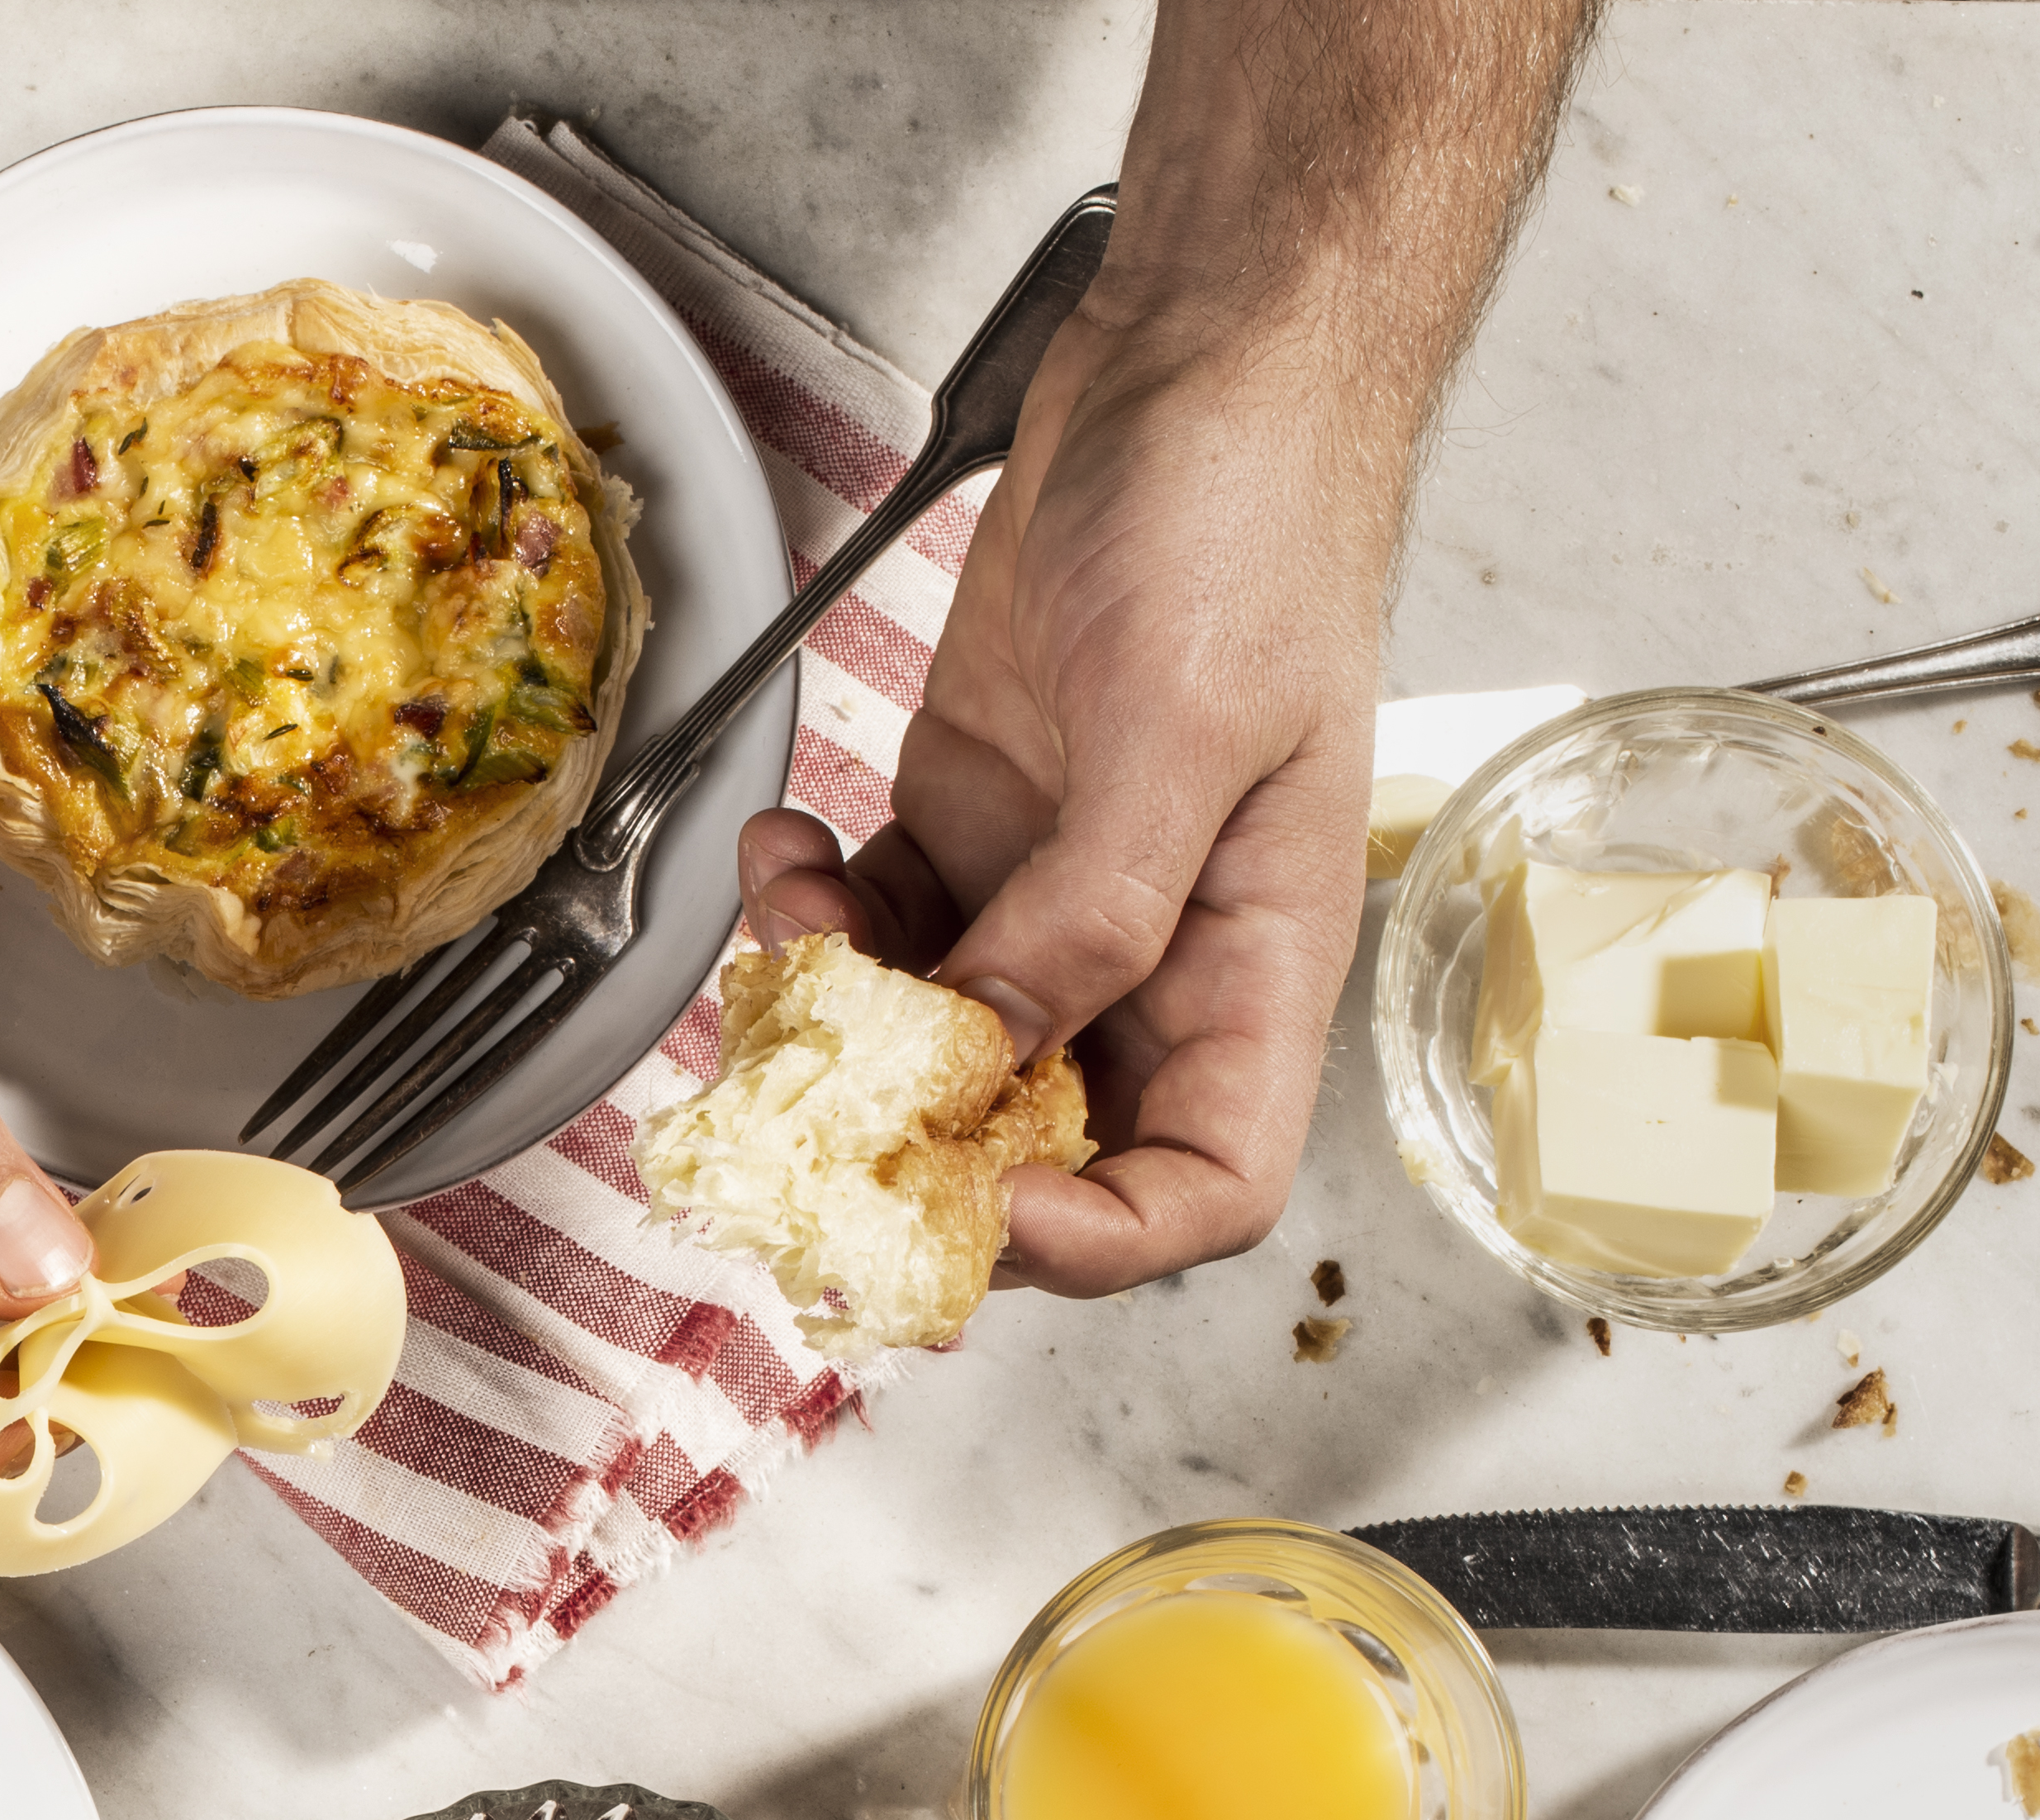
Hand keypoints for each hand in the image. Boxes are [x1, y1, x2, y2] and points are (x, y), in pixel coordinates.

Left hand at [736, 315, 1396, 1293]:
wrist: (1195, 363)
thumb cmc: (1247, 516)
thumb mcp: (1183, 724)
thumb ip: (1092, 911)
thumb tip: (991, 1049)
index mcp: (1257, 959)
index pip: (1203, 1183)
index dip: (1096, 1236)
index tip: (977, 1206)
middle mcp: (1157, 950)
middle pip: (1041, 1137)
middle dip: (913, 1139)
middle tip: (810, 1099)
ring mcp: (1054, 890)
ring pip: (929, 1042)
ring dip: (832, 1017)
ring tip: (787, 923)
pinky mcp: (971, 823)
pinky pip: (879, 930)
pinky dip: (812, 915)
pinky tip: (781, 847)